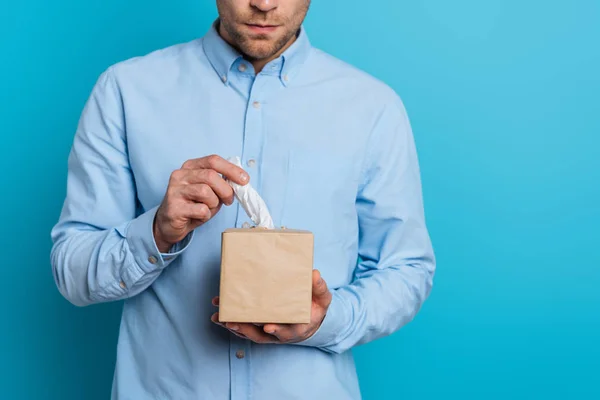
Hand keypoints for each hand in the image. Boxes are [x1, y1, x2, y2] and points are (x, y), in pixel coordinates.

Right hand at [153, 155, 248, 251]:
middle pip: (211, 176)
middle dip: (226, 190)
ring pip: (206, 192)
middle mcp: (180, 175)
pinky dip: (206, 215)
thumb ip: (222, 184)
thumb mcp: (209, 191)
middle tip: (229, 201)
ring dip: (214, 204)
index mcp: (190, 166)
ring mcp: (175, 190)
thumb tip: (241, 182)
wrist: (169, 224)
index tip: (245, 180)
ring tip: (208, 209)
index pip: (213, 160)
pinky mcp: (174, 207)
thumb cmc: (193, 205)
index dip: (232, 169)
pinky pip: (201, 209)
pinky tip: (199, 216)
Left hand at [210, 270, 332, 343]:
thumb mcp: (323, 298)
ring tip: (219, 318)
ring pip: (250, 334)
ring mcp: (270, 334)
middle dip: (245, 328)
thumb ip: (319, 288)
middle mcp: (281, 333)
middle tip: (231, 321)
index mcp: (297, 327)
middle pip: (261, 334)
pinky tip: (221, 318)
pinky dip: (234, 326)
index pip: (286, 330)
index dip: (277, 330)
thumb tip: (314, 274)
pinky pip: (246, 331)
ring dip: (234, 327)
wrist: (310, 320)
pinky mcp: (261, 331)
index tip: (268, 326)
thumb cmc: (315, 308)